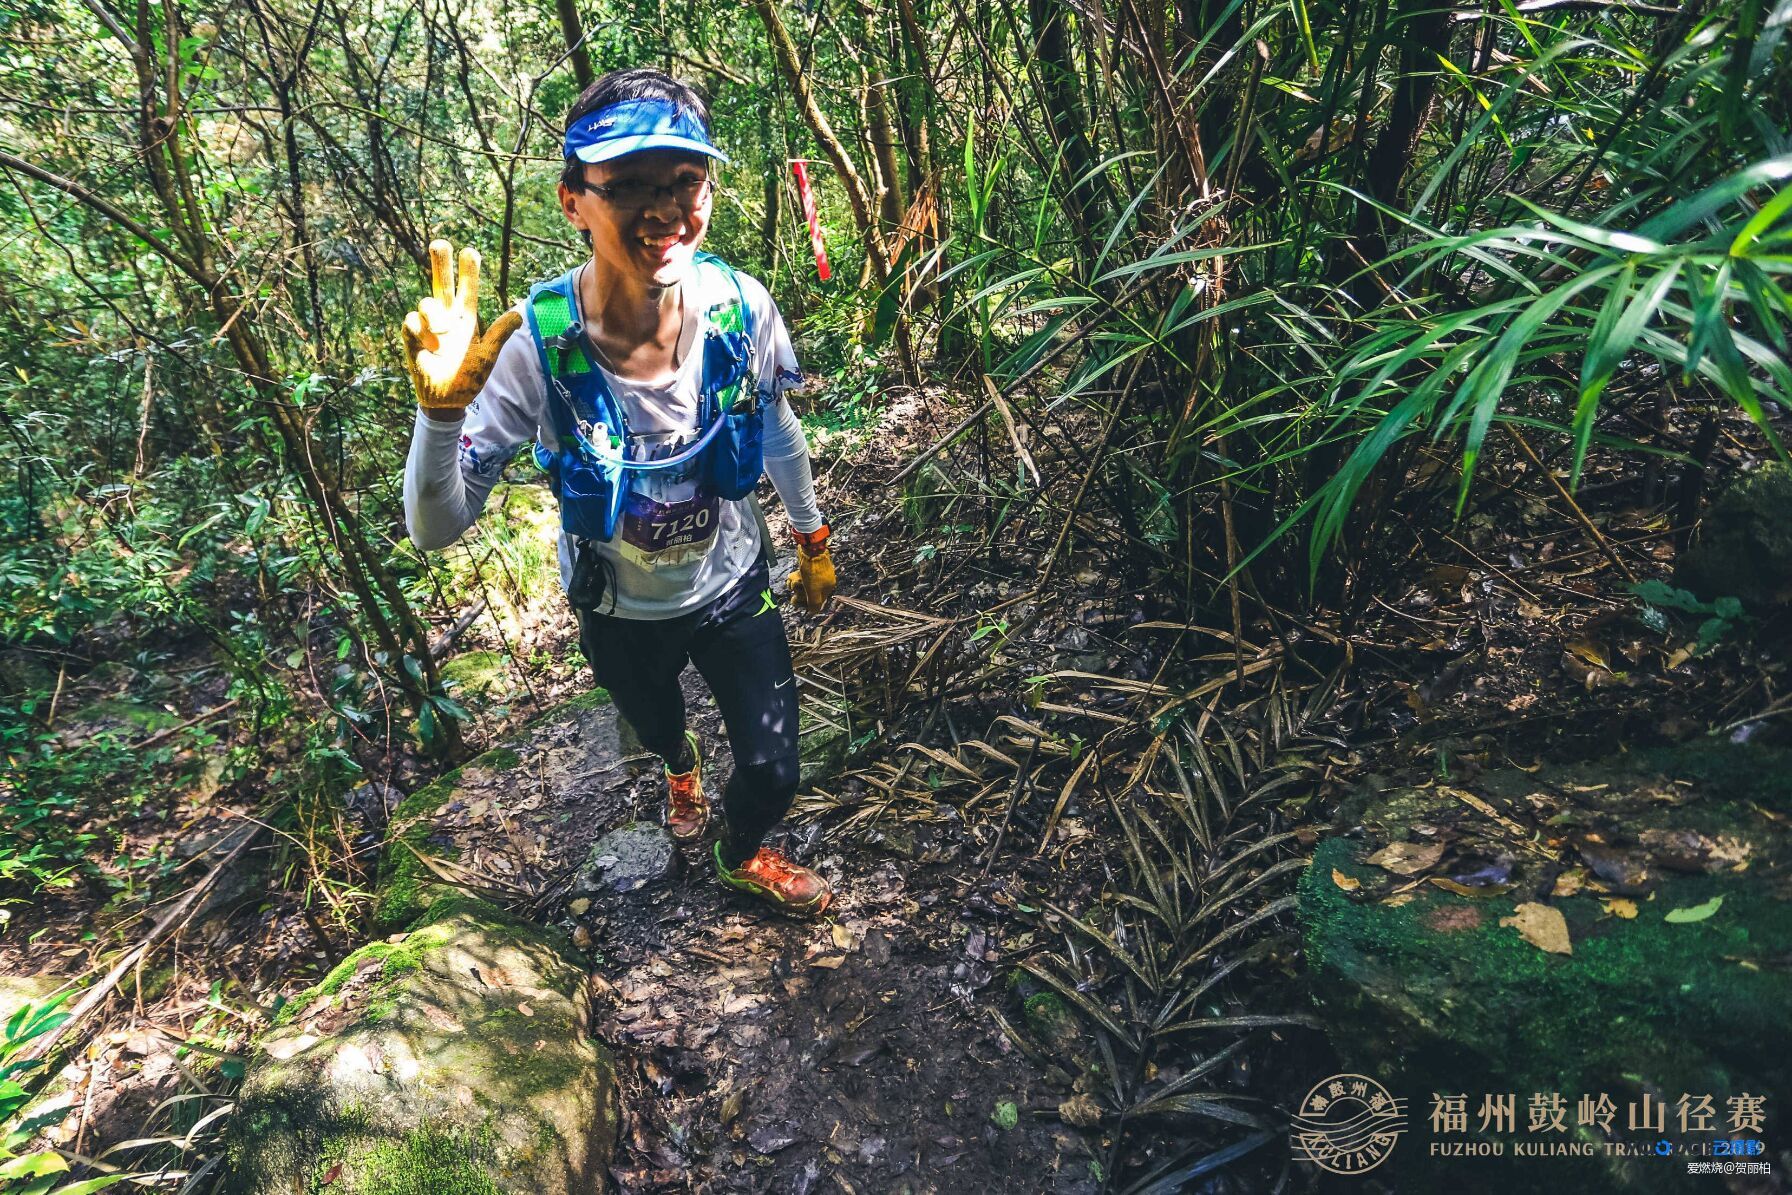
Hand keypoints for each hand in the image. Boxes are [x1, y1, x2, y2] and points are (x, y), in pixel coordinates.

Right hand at [401, 239, 521, 411]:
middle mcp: (447, 317)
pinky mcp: (412, 337)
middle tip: (440, 243)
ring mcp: (428, 326)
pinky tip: (428, 344)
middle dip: (440, 262)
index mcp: (466, 319)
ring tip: (442, 336)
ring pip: (427, 301)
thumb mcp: (488, 353)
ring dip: (436, 315)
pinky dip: (420, 330)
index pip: (467, 289)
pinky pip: (412, 320)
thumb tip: (519, 313)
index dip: (468, 270)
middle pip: (441, 282)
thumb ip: (500, 333)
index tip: (470, 250)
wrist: (448, 399)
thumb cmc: (468, 376)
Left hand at [787, 526, 835, 613]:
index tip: (796, 600)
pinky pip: (802, 577)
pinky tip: (791, 576)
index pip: (816, 602)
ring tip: (792, 580)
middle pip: (809, 593)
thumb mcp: (813, 590)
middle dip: (799, 592)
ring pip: (804, 585)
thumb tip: (813, 614)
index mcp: (828, 588)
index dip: (805, 603)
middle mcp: (824, 581)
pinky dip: (796, 577)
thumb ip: (814, 603)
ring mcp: (817, 574)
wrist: (811, 549)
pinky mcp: (810, 567)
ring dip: (795, 584)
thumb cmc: (813, 570)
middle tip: (794, 588)